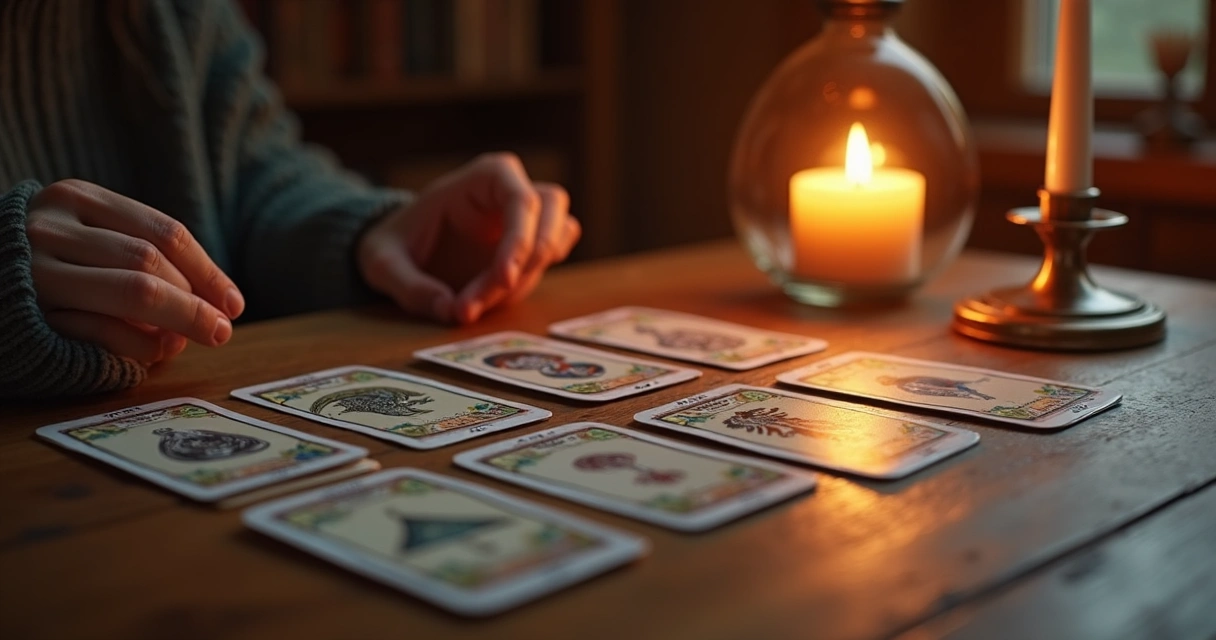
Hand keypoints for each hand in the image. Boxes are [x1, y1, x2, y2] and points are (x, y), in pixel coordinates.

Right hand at [25, 180, 244, 364]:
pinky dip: (139, 347)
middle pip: (150, 263)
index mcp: (75, 199)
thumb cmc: (42, 265)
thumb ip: (142, 254)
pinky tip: (154, 354)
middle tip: (220, 330)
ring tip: (189, 342)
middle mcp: (50, 230)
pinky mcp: (27, 317)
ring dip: (175, 323)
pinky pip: (101, 332)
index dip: (208, 272)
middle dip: (195, 302)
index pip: (163, 232)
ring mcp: (34, 274)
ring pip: (132, 294)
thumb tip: (219, 303)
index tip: (234, 304)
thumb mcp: (86, 238)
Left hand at [357, 152, 580, 323]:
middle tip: (494, 295)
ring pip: (555, 242)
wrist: (401, 250)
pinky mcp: (529, 248)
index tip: (502, 279)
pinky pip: (550, 261)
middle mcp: (511, 192)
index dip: (520, 239)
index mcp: (483, 178)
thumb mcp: (383, 262)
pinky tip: (489, 300)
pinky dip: (527, 284)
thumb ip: (411, 286)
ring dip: (523, 279)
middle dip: (529, 260)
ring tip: (474, 305)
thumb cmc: (395, 242)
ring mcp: (526, 220)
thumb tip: (448, 310)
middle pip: (554, 213)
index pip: (522, 198)